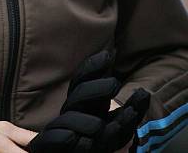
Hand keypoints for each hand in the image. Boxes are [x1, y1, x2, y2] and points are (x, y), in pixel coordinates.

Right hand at [28, 50, 149, 151]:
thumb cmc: (102, 142)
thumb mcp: (121, 125)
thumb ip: (132, 110)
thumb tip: (144, 93)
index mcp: (84, 102)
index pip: (83, 79)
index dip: (93, 66)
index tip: (109, 54)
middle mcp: (72, 112)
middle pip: (79, 93)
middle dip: (96, 88)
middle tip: (115, 84)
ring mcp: (61, 128)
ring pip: (68, 118)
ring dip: (83, 121)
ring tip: (100, 127)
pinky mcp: (52, 145)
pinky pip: (53, 139)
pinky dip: (63, 138)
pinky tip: (74, 139)